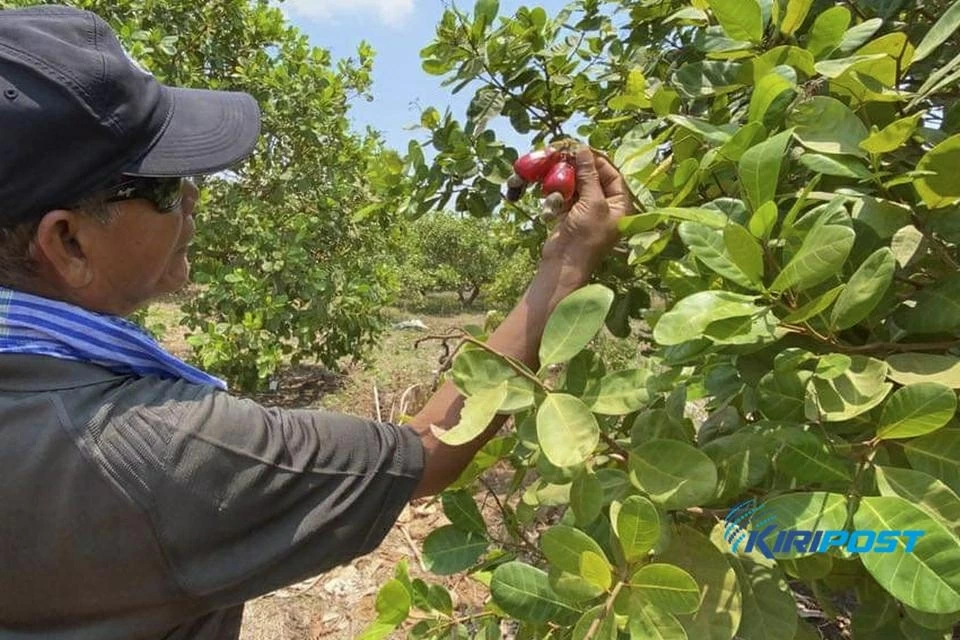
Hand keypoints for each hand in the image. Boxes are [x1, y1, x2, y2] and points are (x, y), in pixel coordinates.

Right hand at [541, 147, 632, 275]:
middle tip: (566, 153)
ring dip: (567, 176)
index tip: (582, 149)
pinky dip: (559, 188)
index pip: (613, 175)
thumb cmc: (586, 236)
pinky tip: (551, 182)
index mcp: (620, 204)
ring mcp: (587, 211)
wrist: (564, 264)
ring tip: (555, 164)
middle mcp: (606, 206)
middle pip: (594, 178)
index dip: (598, 161)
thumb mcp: (593, 202)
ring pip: (578, 185)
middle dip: (580, 166)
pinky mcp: (570, 214)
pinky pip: (566, 194)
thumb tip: (583, 149)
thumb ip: (589, 175)